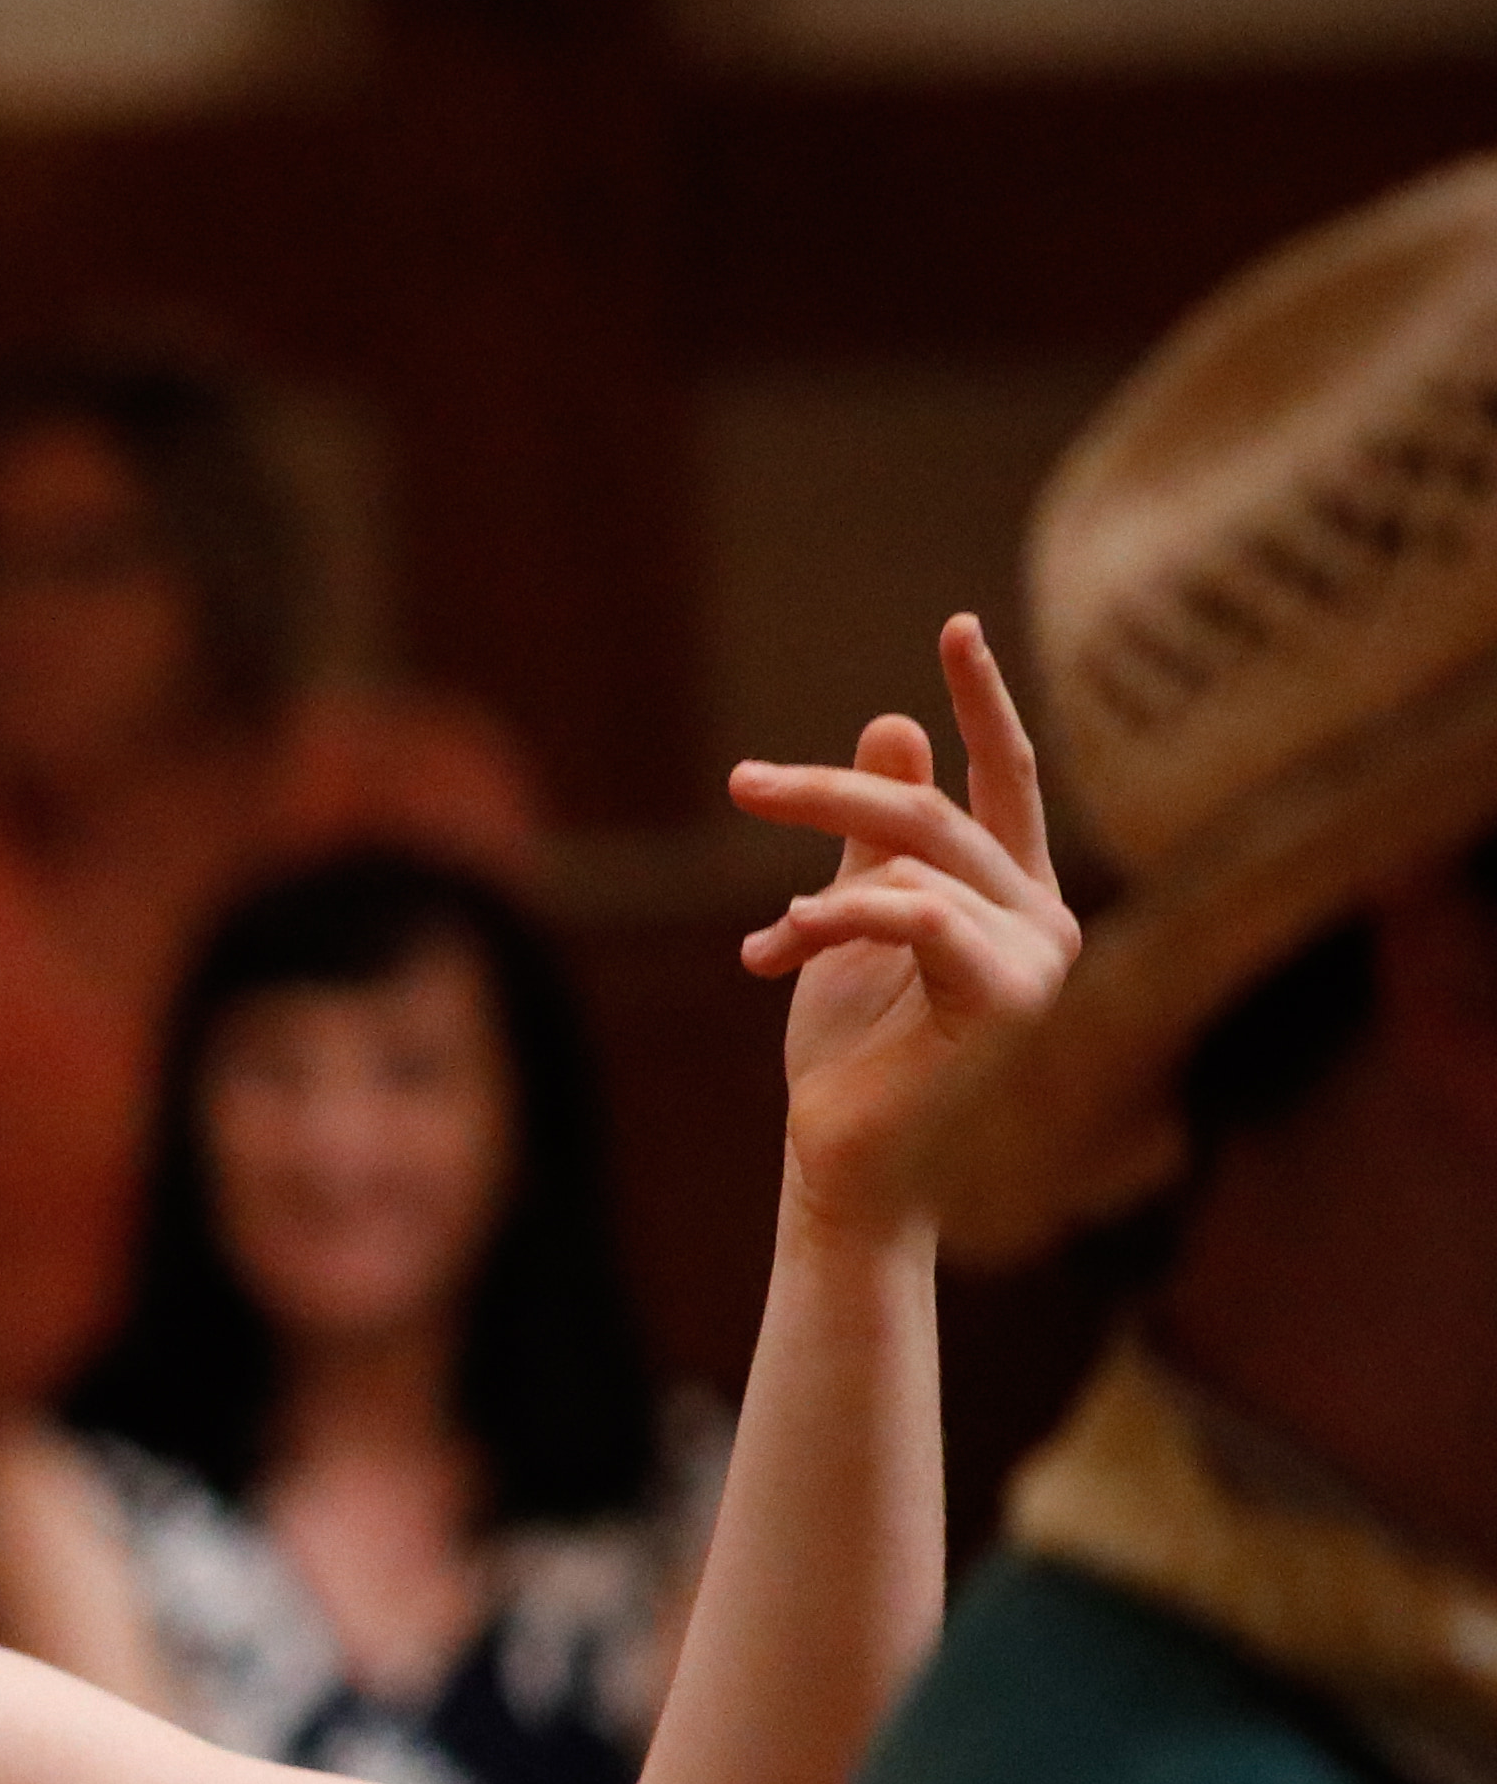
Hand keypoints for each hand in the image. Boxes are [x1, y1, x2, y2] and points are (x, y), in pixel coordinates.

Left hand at [727, 614, 1075, 1243]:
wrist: (845, 1157)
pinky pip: (911, 913)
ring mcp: (1037, 957)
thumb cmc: (852, 1050)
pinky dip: (835, 920)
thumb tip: (894, 722)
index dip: (981, 700)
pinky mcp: (1008, 995)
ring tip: (770, 942)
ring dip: (815, 896)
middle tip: (741, 782)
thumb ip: (875, 832)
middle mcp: (1042, 917)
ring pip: (912, 860)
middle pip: (931, 810)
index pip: (1004, 776)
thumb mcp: (852, 916)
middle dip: (827, 793)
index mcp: (1013, 893)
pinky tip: (780, 949)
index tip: (957, 626)